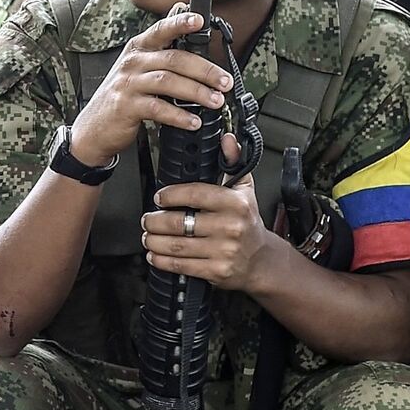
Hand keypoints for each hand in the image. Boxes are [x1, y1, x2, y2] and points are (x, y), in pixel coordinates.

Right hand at [69, 7, 233, 163]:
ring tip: (215, 101)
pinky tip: (193, 121)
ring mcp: (127, 84)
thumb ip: (162, 46)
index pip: (161, 30)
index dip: (180, 23)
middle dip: (205, 70)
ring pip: (168, 82)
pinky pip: (158, 108)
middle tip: (225, 82)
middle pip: (174, 59)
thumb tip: (183, 13)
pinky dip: (179, 115)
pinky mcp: (125, 106)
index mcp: (138, 49)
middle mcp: (132, 63)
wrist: (94, 127)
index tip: (200, 21)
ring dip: (197, 92)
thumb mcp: (138, 67)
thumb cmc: (122, 95)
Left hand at [141, 134, 283, 291]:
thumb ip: (233, 162)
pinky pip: (180, 265)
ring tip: (148, 235)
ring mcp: (223, 251)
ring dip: (153, 240)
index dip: (170, 195)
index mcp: (236, 204)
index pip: (195, 194)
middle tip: (147, 219)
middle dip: (154, 221)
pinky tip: (154, 254)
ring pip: (175, 245)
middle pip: (178, 222)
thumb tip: (227, 139)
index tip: (160, 197)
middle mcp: (230, 227)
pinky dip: (160, 260)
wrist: (261, 260)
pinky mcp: (216, 271)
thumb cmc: (248, 222)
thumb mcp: (244, 189)